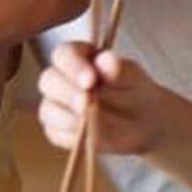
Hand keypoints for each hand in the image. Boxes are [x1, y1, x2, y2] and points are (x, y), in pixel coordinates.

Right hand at [36, 43, 166, 155]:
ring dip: (66, 117)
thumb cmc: (134, 92)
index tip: (90, 79)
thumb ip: (118, 69)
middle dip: (67, 92)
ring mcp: (57, 105)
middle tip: (85, 103)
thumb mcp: (132, 78)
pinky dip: (69, 136)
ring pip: (48, 109)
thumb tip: (105, 60)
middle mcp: (61, 78)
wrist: (143, 123)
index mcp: (78, 56)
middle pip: (49, 80)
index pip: (64, 54)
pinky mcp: (57, 130)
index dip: (72, 66)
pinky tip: (87, 136)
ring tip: (89, 122)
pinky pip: (55, 133)